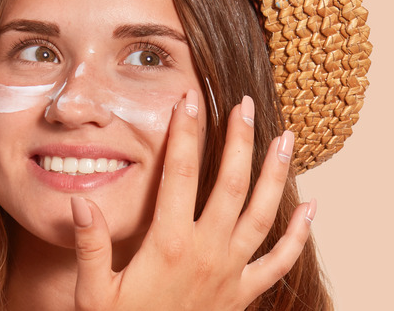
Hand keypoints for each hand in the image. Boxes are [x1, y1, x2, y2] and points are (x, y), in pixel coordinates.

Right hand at [70, 90, 315, 309]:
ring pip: (262, 214)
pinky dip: (298, 236)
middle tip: (247, 105)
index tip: (188, 101)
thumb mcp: (94, 293)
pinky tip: (313, 210)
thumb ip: (90, 246)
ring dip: (275, 174)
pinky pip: (279, 262)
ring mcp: (231, 272)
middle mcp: (207, 252)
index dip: (184, 134)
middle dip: (239, 140)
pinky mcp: (243, 293)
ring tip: (286, 139)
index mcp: (169, 244)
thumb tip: (81, 202)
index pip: (179, 174)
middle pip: (230, 184)